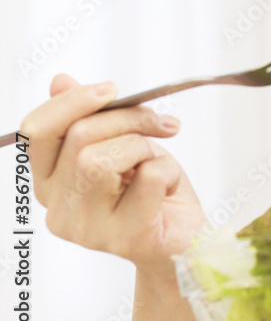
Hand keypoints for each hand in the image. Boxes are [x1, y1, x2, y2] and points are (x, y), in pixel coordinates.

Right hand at [19, 73, 208, 284]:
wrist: (185, 239)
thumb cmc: (153, 192)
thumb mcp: (123, 145)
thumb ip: (90, 118)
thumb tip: (60, 81)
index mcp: (50, 184)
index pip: (36, 133)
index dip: (72, 102)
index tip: (112, 89)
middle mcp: (59, 210)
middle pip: (77, 139)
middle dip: (127, 118)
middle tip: (158, 122)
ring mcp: (89, 229)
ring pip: (102, 159)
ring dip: (143, 146)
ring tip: (156, 161)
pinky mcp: (125, 238)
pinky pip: (145, 178)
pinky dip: (167, 170)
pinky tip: (168, 187)